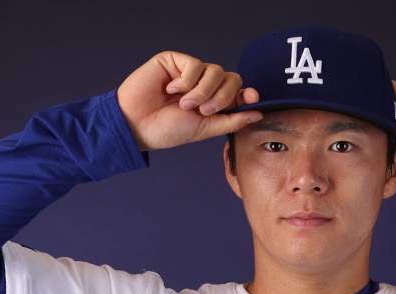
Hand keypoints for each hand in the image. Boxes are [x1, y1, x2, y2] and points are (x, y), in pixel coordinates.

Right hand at [117, 50, 263, 150]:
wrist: (136, 125)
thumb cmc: (166, 130)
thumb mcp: (204, 129)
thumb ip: (231, 120)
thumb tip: (258, 112)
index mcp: (212, 102)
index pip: (238, 91)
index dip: (247, 93)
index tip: (252, 97)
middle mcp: (203, 85)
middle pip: (231, 78)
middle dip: (222, 97)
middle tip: (203, 111)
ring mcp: (189, 72)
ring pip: (216, 70)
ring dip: (203, 91)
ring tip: (185, 104)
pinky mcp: (175, 61)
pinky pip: (195, 65)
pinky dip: (186, 81)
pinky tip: (170, 91)